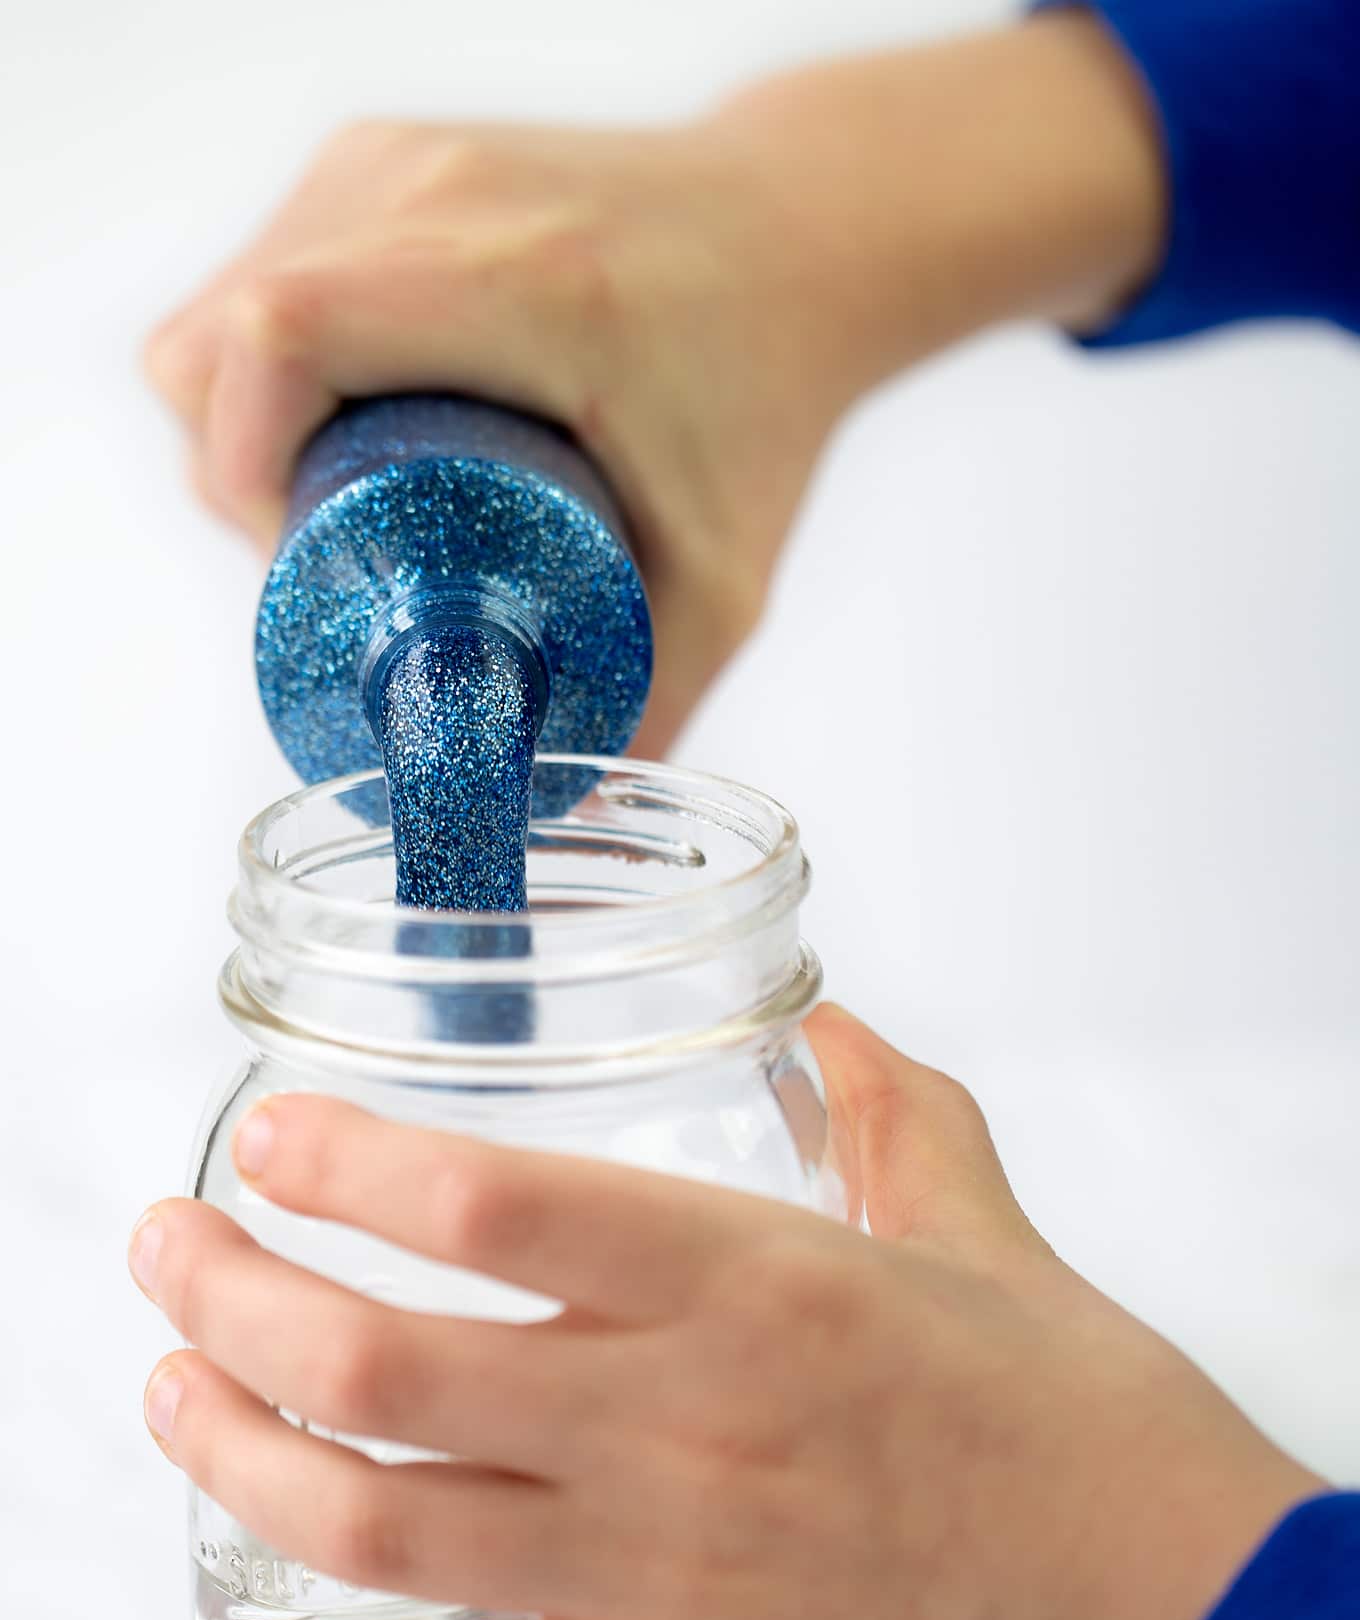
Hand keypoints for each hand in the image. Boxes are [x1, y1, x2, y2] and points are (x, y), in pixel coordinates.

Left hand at [130, 1006, 1316, 1619]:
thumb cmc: (1096, 1447)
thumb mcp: (992, 1247)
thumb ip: (898, 1123)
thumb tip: (840, 1031)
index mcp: (756, 1289)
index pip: (494, 1210)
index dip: (345, 1165)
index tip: (268, 1139)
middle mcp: (679, 1428)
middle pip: (382, 1364)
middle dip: (233, 1299)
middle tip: (167, 1252)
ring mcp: (663, 1582)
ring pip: (383, 1528)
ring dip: (243, 1460)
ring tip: (176, 1398)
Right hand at [143, 16, 1163, 755]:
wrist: (802, 233)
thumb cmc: (770, 394)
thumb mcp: (727, 572)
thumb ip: (655, 701)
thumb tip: (553, 810)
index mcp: (524, 284)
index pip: (283, 337)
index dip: (243, 469)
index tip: (306, 568)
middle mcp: (440, 193)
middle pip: (220, 338)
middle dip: (239, 479)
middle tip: (343, 561)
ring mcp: (400, 157)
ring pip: (221, 306)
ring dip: (241, 426)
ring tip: (347, 507)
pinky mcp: (382, 154)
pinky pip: (257, 268)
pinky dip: (259, 363)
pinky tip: (340, 431)